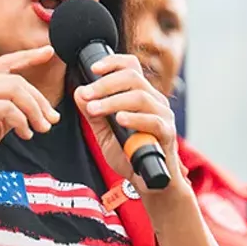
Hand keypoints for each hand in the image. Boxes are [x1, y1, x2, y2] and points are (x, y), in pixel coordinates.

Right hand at [0, 45, 59, 178]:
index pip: (5, 62)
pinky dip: (21, 121)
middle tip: (51, 119)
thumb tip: (35, 109)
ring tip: (41, 128)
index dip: (28, 56)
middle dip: (39, 100)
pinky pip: (7, 109)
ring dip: (34, 111)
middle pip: (16, 80)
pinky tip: (24, 134)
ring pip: (15, 91)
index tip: (49, 52)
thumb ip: (8, 111)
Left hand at [73, 53, 182, 195]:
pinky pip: (154, 121)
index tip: (92, 68)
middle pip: (133, 78)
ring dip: (113, 101)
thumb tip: (79, 92)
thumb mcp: (104, 133)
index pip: (131, 67)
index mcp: (141, 95)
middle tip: (86, 94)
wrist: (149, 183)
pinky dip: (135, 118)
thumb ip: (92, 114)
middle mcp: (154, 101)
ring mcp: (163, 116)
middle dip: (105, 84)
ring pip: (140, 97)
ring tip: (94, 109)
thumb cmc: (129, 155)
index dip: (112, 62)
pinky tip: (119, 120)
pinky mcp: (167, 134)